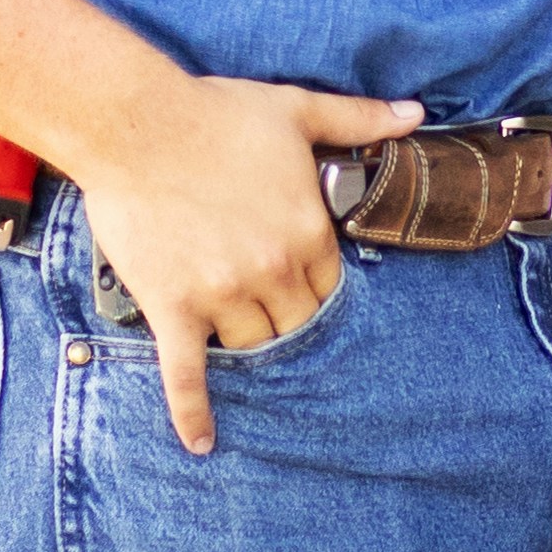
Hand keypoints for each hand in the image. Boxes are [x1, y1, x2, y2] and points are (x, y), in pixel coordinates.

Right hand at [80, 78, 424, 456]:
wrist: (134, 124)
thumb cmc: (213, 113)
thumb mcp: (297, 109)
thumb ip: (360, 119)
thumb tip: (416, 116)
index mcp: (307, 232)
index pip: (328, 286)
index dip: (312, 285)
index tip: (297, 282)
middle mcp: (271, 271)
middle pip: (295, 323)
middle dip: (285, 317)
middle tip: (267, 310)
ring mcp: (222, 295)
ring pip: (251, 346)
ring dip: (247, 344)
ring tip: (237, 338)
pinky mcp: (174, 307)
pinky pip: (186, 373)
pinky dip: (192, 411)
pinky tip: (201, 442)